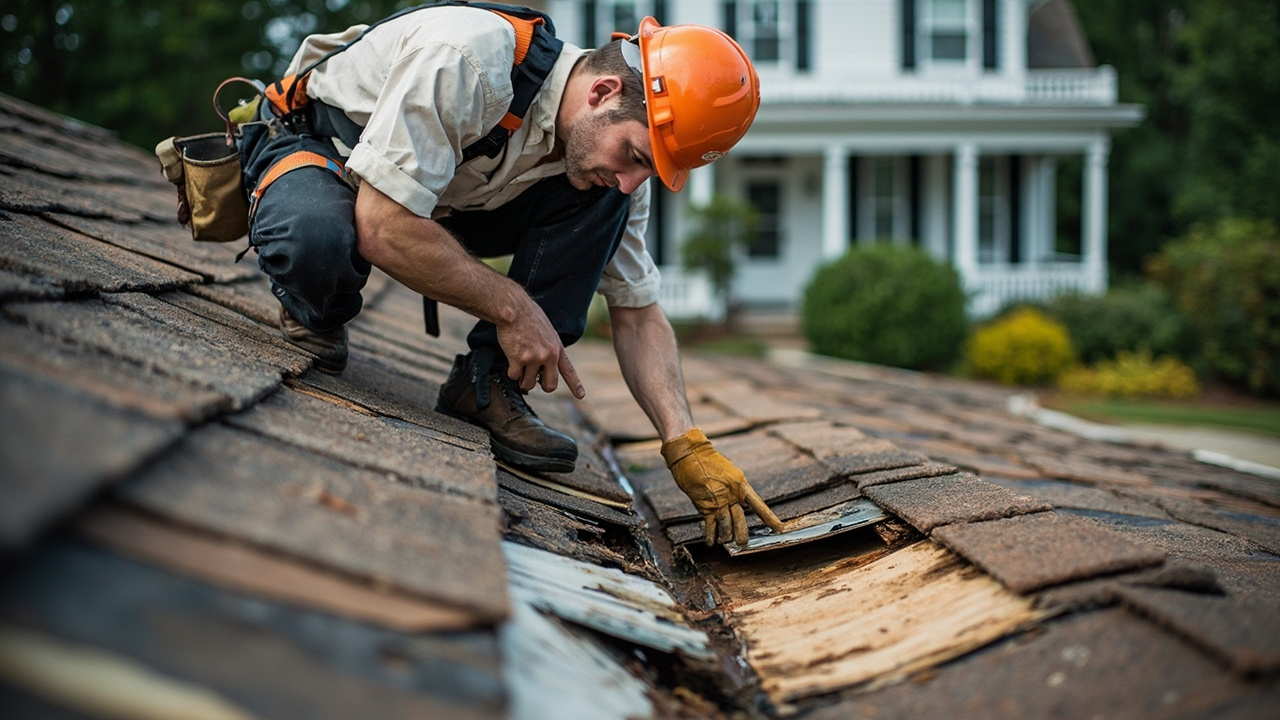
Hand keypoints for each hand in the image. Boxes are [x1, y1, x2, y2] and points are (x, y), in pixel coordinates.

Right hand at [495, 300, 585, 398]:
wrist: (514, 308)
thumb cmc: (528, 316)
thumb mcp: (547, 331)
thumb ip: (549, 347)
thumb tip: (544, 363)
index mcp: (557, 348)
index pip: (569, 371)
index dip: (575, 385)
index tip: (581, 396)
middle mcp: (549, 355)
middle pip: (550, 385)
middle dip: (541, 386)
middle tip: (532, 381)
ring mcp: (535, 358)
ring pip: (528, 384)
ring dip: (522, 379)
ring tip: (518, 365)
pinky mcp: (519, 359)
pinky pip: (514, 376)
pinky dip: (511, 371)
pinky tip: (510, 358)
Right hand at [661, 428, 784, 546]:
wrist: (691, 454)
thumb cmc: (709, 461)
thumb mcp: (729, 473)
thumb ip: (734, 489)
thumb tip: (738, 504)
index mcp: (741, 485)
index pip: (759, 505)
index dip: (769, 518)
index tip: (779, 528)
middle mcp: (732, 494)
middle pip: (741, 520)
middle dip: (742, 534)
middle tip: (743, 543)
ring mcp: (718, 501)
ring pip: (726, 525)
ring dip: (725, 536)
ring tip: (725, 541)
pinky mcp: (704, 506)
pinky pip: (710, 526)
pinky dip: (711, 535)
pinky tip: (711, 541)